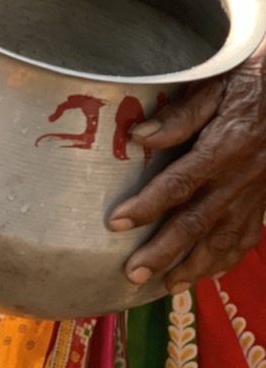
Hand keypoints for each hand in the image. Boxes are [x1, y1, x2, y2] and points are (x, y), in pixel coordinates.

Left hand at [108, 39, 265, 292]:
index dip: (146, 207)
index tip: (116, 224)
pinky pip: (245, 239)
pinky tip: (206, 271)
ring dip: (192, 267)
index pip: (178, 185)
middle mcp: (240, 180)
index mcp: (224, 149)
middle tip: (131, 274)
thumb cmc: (251, 81)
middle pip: (196, 224)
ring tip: (163, 286)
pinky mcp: (265, 202)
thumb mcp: (214, 86)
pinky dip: (225, 261)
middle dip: (163, 253)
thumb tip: (138, 136)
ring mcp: (256, 195)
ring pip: (223, 241)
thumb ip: (179, 115)